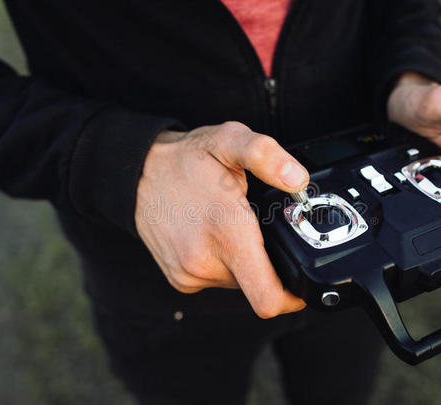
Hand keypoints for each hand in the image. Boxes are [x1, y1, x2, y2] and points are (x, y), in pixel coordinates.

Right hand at [135, 121, 307, 317]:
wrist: (136, 173)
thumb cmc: (186, 159)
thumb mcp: (229, 140)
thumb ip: (266, 155)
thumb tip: (297, 179)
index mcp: (226, 232)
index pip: (268, 298)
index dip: (294, 298)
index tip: (304, 283)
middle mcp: (205, 262)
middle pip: (259, 288)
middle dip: (270, 265)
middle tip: (262, 231)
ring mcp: (189, 274)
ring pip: (239, 283)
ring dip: (245, 262)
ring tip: (234, 228)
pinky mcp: (180, 279)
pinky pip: (217, 280)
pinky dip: (224, 263)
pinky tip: (215, 237)